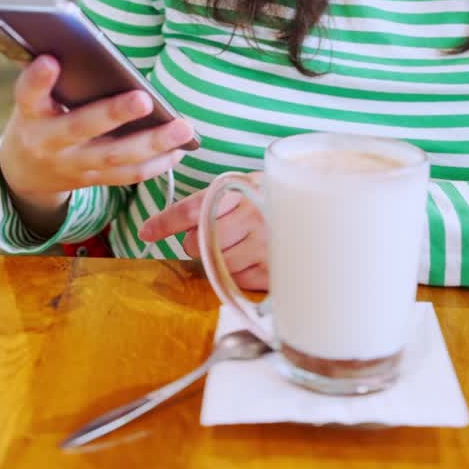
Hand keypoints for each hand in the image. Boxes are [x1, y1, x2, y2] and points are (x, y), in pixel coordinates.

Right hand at [0, 55, 194, 217]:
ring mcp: (72, 165)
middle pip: (80, 128)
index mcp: (30, 114)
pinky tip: (180, 149)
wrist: (26, 171)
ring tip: (184, 128)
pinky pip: (128, 176)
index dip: (37, 79)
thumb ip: (53, 78)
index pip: (28, 94)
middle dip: (114, 114)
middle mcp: (48, 142)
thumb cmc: (40, 116)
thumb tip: (84, 45)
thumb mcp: (35, 97)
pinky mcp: (93, 180)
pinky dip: (157, 164)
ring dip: (152, 143)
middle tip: (144, 99)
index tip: (50, 60)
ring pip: (114, 157)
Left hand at [139, 175, 268, 291]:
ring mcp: (265, 245)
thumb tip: (168, 228)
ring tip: (240, 247)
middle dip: (197, 243)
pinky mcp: (273, 271)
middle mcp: (254, 215)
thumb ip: (216, 201)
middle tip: (217, 236)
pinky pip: (236, 280)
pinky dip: (238, 274)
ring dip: (219, 260)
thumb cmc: (275, 204)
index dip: (165, 222)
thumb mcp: (249, 188)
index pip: (193, 208)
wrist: (321, 217)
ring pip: (215, 263)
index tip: (146, 232)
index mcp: (244, 189)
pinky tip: (253, 259)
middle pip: (198, 241)